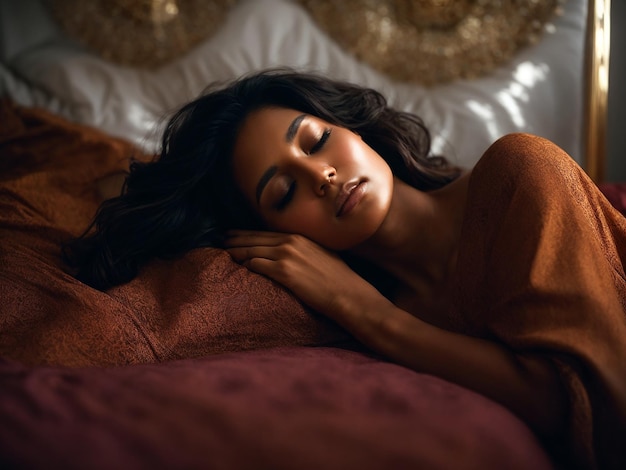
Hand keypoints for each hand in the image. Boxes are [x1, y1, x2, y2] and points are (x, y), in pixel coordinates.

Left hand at [225, 230, 385, 322]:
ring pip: (252, 251)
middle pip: (255, 239)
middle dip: (236, 239)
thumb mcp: (323, 255)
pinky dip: (246, 265)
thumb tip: (294, 255)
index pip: (266, 232)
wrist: (348, 294)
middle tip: (221, 239)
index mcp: (300, 237)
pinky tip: (238, 268)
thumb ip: (305, 250)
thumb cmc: (340, 279)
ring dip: (236, 252)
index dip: (247, 233)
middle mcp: (291, 242)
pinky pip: (256, 265)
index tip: (234, 233)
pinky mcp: (284, 272)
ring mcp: (287, 256)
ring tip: (224, 253)